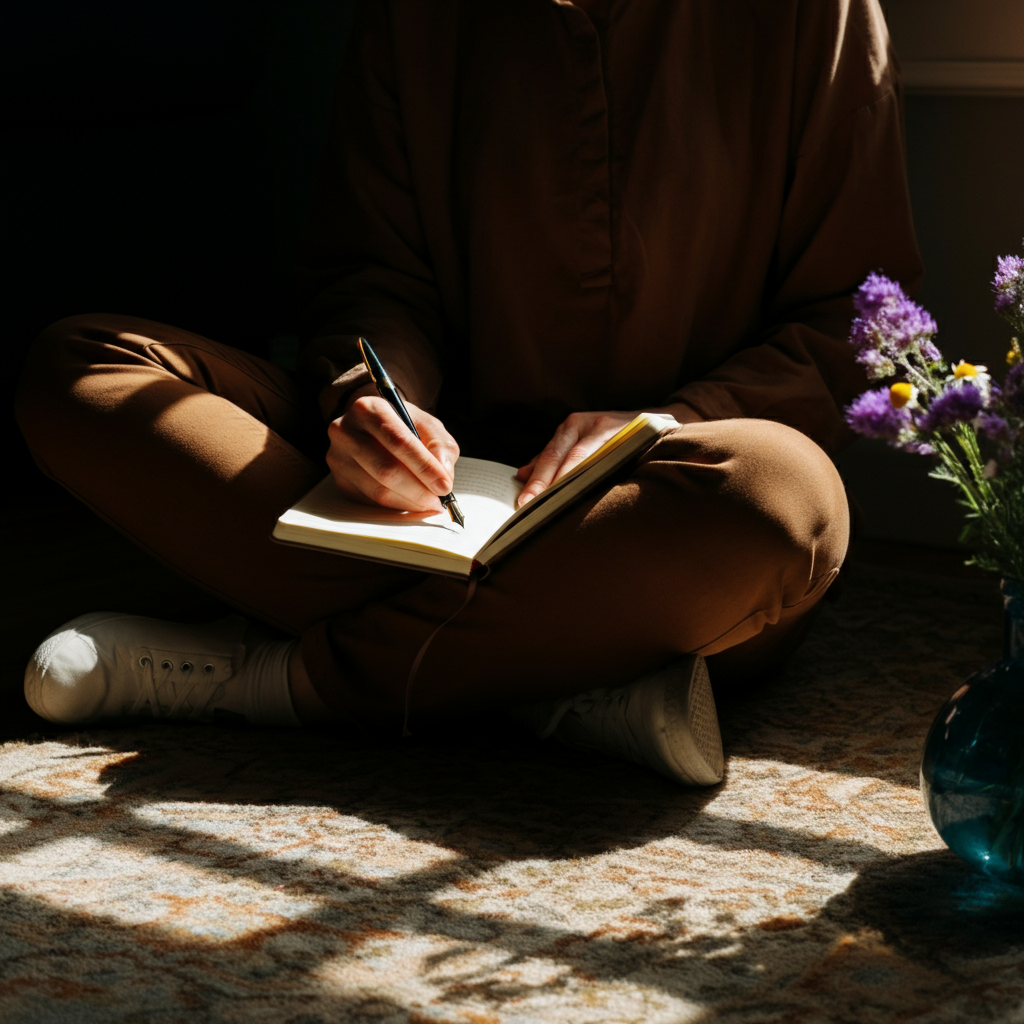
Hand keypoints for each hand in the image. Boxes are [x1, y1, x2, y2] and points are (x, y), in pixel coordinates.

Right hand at [327, 384, 459, 512]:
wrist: (373, 426)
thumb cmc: (403, 425)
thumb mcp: (427, 425)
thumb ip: (441, 447)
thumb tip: (444, 477)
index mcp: (369, 409)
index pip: (399, 441)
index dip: (424, 467)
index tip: (444, 486)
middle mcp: (346, 431)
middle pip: (386, 470)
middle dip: (418, 490)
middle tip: (439, 501)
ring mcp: (338, 457)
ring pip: (377, 491)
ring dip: (409, 502)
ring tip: (429, 503)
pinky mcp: (338, 479)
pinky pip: (370, 501)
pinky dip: (395, 506)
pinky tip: (410, 502)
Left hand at [515, 410, 637, 506]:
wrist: (658, 424)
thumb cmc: (614, 438)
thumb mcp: (581, 443)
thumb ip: (554, 459)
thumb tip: (522, 474)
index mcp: (569, 428)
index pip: (547, 457)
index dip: (534, 480)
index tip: (521, 502)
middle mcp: (582, 424)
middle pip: (557, 455)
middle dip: (542, 482)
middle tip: (529, 505)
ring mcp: (603, 427)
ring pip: (579, 457)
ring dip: (564, 481)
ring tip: (551, 502)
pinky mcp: (624, 434)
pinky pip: (605, 457)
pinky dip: (594, 474)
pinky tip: (586, 490)